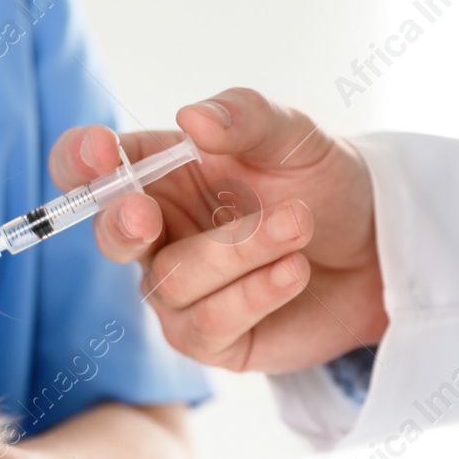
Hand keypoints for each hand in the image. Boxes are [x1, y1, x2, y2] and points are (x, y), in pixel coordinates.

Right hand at [48, 87, 385, 373]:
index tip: (102, 151)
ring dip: (239, 249)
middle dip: (121, 223)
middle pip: (108, 234)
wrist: (378, 252)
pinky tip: (293, 271)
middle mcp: (158, 236)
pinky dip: (255, 292)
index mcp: (158, 175)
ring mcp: (179, 293)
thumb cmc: (323, 187)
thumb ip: (245, 117)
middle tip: (144, 211)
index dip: (80, 161)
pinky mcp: (211, 340)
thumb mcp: (294, 136)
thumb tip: (191, 118)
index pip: (88, 168)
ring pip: (173, 280)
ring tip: (297, 226)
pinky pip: (207, 323)